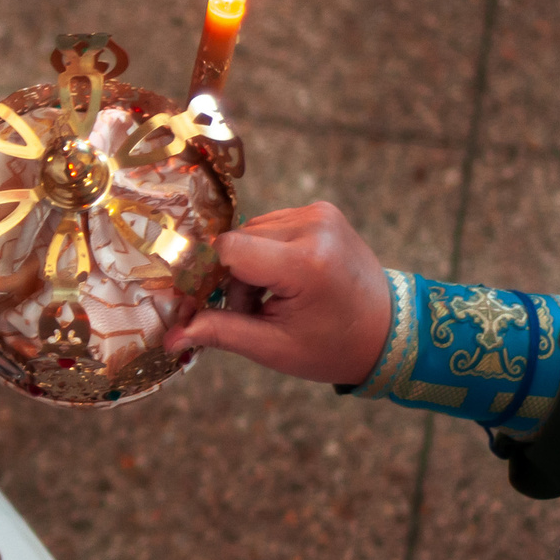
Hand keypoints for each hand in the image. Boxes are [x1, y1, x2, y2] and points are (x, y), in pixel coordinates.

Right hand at [163, 201, 392, 387]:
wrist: (390, 331)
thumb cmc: (333, 346)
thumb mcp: (275, 348)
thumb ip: (221, 333)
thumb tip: (169, 338)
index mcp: (305, 262)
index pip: (229, 250)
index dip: (213, 278)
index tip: (215, 306)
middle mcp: (314, 226)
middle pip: (239, 240)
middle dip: (235, 277)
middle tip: (255, 311)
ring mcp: (321, 214)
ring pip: (251, 231)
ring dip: (250, 264)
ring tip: (273, 297)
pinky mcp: (322, 211)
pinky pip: (271, 225)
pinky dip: (267, 252)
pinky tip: (284, 279)